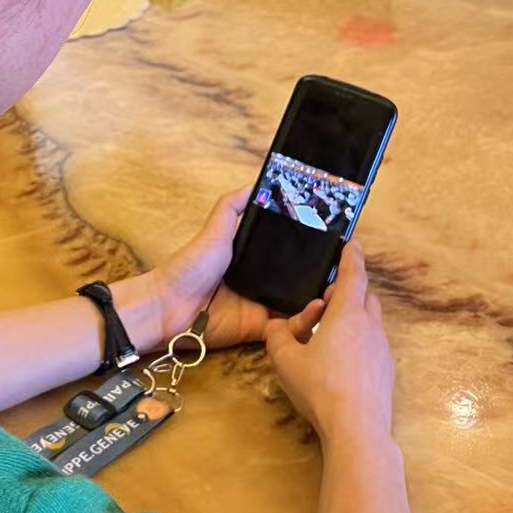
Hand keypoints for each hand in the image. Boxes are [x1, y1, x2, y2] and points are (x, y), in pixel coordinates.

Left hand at [150, 187, 322, 350]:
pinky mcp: (260, 329)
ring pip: (299, 306)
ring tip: (337, 292)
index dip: (308, 251)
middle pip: (298, 281)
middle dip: (320, 279)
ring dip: (319, 301)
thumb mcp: (214, 230)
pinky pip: (288, 328)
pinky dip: (305, 321)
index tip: (333, 243)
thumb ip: (231, 206)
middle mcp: (261, 283)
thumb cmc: (190, 266)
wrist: (168, 306)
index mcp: (252, 261)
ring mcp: (261, 307)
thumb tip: (255, 183)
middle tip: (344, 273)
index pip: (287, 254)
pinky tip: (318, 309)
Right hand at [265, 242, 394, 448]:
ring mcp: (382, 350)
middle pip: (366, 296)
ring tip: (330, 334)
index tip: (353, 244)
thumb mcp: (286, 360)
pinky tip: (342, 362)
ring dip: (355, 318)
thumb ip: (277, 337)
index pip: (353, 276)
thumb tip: (276, 326)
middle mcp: (370, 326)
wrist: (357, 428)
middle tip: (327, 299)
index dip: (352, 258)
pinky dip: (360, 342)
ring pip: (371, 322)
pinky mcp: (386, 371)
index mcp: (347, 314)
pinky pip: (373, 346)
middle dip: (350, 291)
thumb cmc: (320, 387)